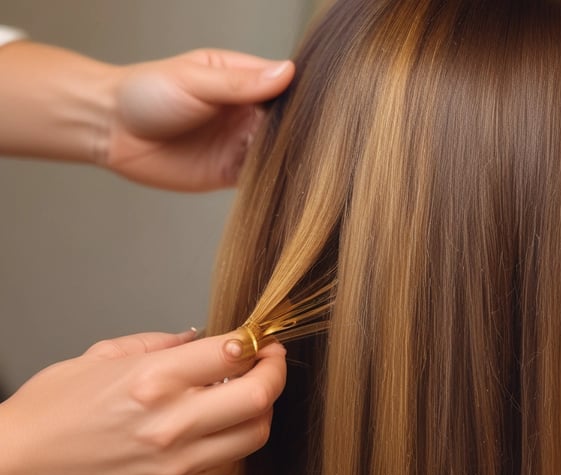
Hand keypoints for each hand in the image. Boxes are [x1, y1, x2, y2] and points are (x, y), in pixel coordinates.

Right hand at [0, 329, 285, 474]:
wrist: (13, 471)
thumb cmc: (48, 412)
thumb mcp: (101, 357)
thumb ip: (160, 343)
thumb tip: (202, 338)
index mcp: (153, 379)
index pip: (234, 352)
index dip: (257, 340)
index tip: (258, 337)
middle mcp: (172, 421)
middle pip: (260, 395)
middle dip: (276, 370)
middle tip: (270, 359)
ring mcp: (178, 460)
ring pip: (256, 433)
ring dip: (263, 408)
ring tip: (250, 391)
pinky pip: (231, 463)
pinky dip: (239, 439)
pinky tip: (224, 424)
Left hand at [105, 49, 293, 190]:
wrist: (110, 130)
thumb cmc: (145, 92)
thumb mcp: (195, 80)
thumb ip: (240, 82)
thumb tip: (287, 72)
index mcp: (240, 79)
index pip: (282, 86)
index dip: (299, 95)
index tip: (314, 105)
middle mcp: (244, 112)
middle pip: (285, 122)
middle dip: (296, 130)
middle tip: (309, 137)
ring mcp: (238, 143)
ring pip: (276, 151)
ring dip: (286, 156)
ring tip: (295, 157)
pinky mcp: (228, 172)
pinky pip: (258, 177)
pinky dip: (270, 179)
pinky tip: (277, 177)